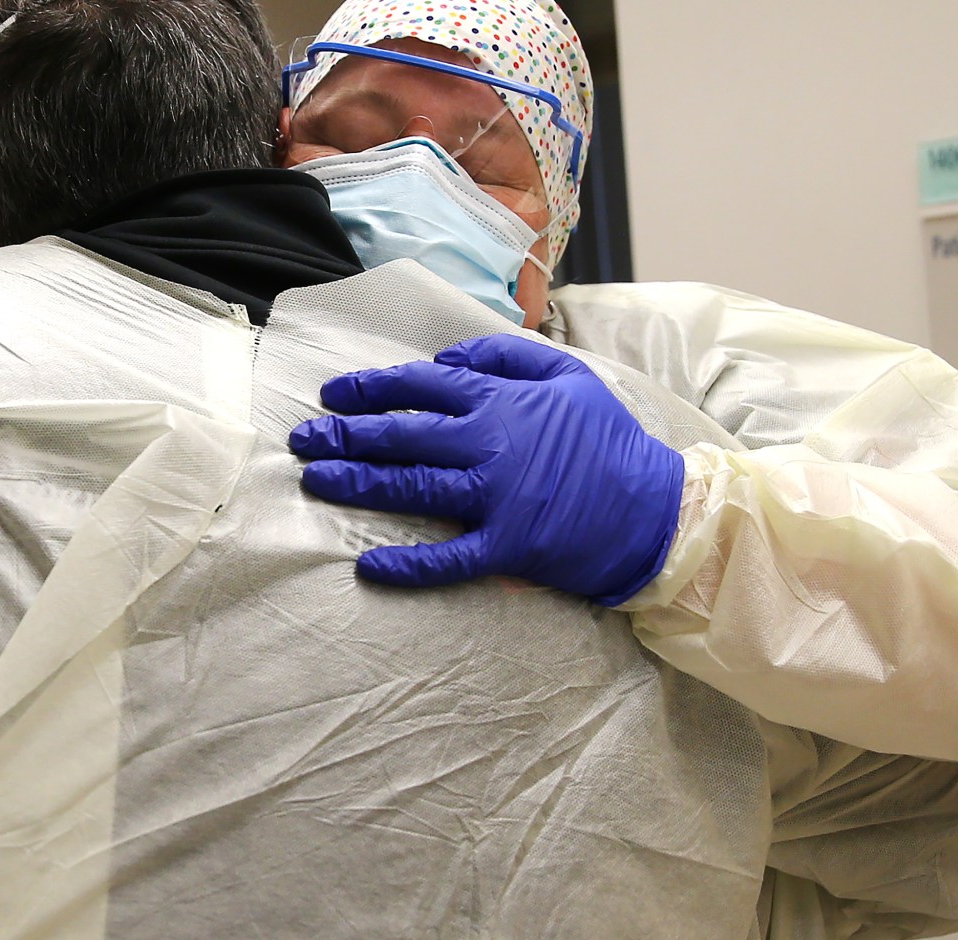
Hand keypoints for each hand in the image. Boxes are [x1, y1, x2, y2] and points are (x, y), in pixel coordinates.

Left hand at [288, 334, 683, 605]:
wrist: (656, 508)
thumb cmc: (608, 441)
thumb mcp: (567, 376)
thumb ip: (504, 355)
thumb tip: (444, 354)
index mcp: (503, 403)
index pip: (422, 386)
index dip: (372, 388)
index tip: (334, 394)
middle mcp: (491, 446)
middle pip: (402, 436)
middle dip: (345, 435)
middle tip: (302, 439)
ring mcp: (497, 499)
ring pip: (412, 488)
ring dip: (357, 484)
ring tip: (315, 480)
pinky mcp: (508, 547)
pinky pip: (448, 559)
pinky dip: (407, 567)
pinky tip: (369, 567)